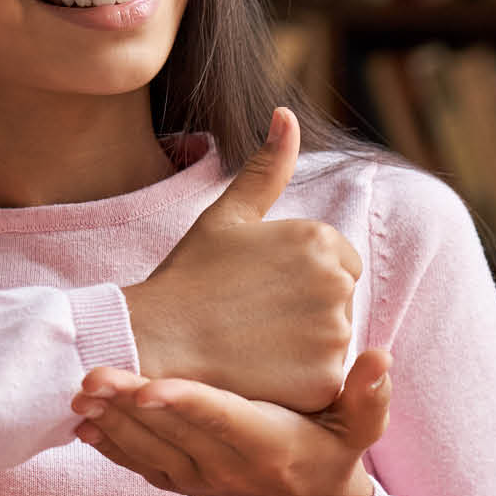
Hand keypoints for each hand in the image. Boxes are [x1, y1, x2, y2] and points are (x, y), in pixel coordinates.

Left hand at [71, 350, 393, 495]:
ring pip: (148, 450)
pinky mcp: (183, 483)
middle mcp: (227, 465)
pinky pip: (141, 466)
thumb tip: (379, 356)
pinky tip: (85, 424)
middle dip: (128, 405)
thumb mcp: (361, 429)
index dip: (184, 402)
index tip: (149, 387)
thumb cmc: (334, 457)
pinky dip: (111, 447)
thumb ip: (368, 395)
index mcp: (266, 444)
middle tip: (91, 375)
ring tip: (80, 393)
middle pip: (171, 432)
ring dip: (111, 423)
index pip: (220, 419)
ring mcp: (200, 478)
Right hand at [123, 107, 361, 412]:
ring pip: (333, 342)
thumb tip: (286, 114)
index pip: (340, 262)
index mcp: (321, 239)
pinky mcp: (322, 382)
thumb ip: (268, 167)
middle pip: (340, 302)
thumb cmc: (189, 275)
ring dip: (304, 346)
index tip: (260, 287)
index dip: (299, 277)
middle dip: (306, 310)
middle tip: (252, 316)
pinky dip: (299, 382)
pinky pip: (324, 381)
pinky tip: (260, 372)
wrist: (155, 340)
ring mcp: (333, 336)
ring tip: (253, 343)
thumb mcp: (228, 215)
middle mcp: (337, 283)